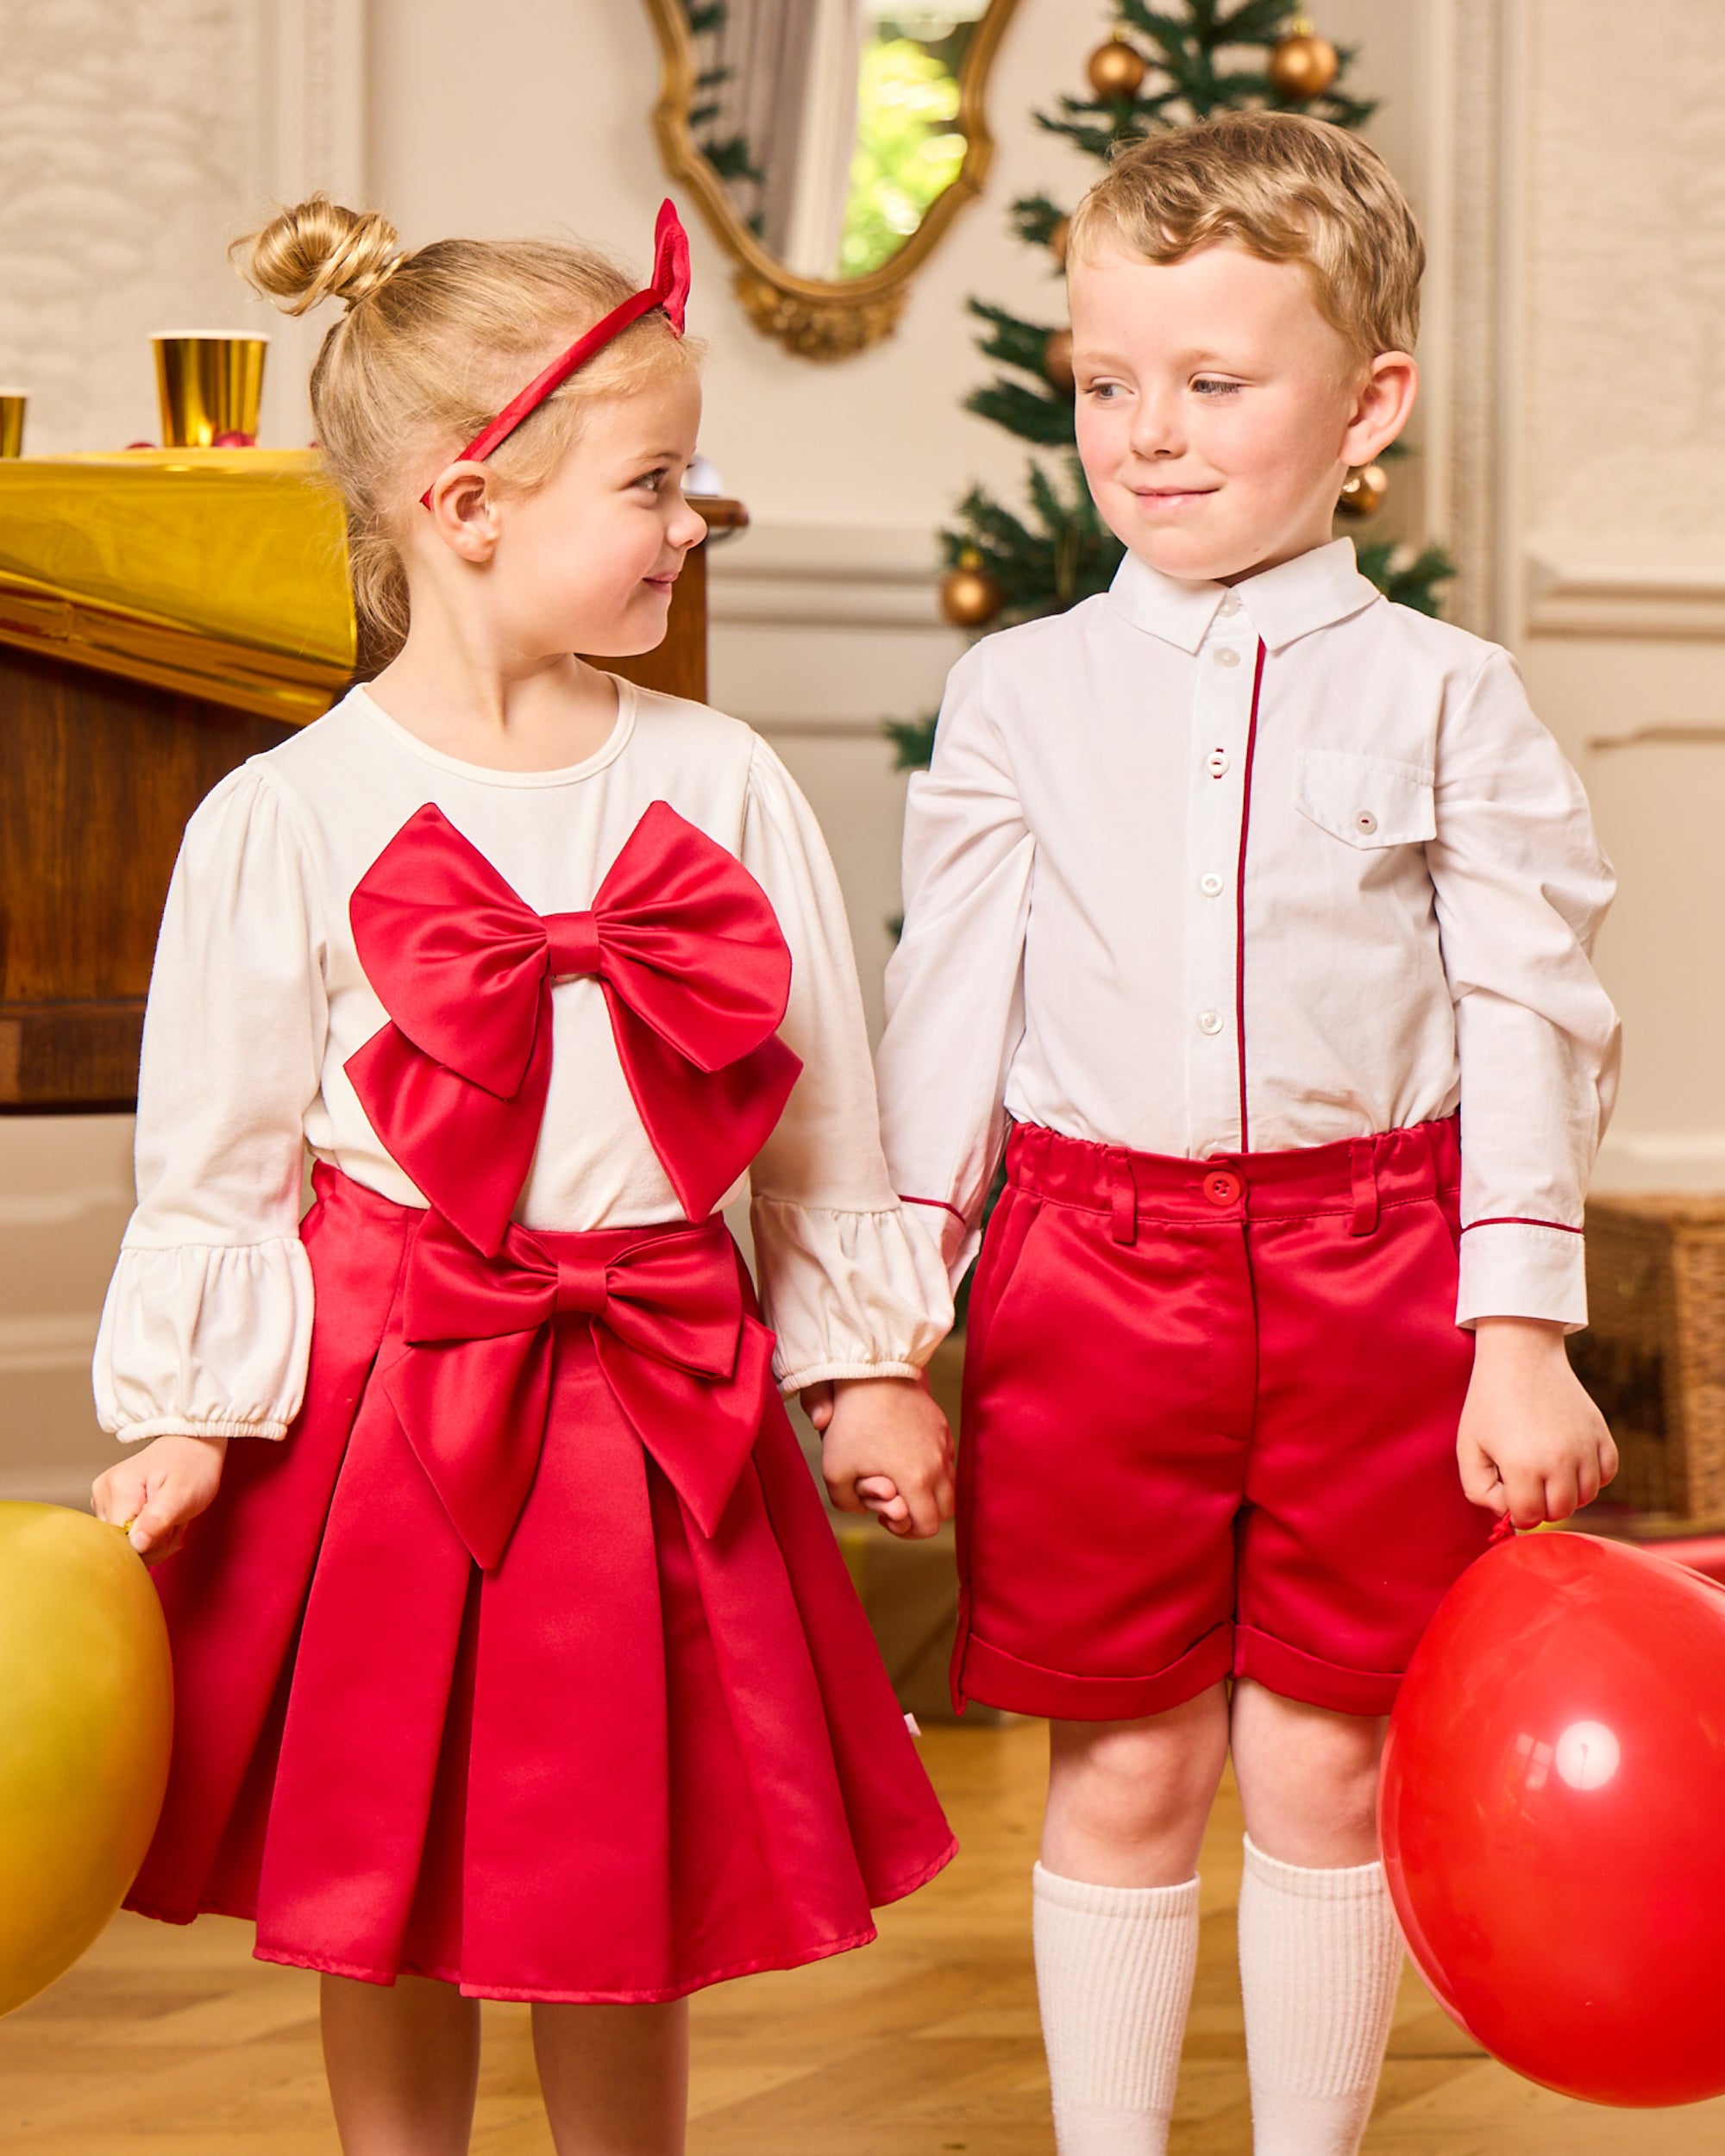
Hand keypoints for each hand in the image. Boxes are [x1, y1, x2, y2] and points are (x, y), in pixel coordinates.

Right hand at [92, 1434, 227, 1564]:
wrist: (193, 1445)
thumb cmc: (192, 1465)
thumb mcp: (183, 1494)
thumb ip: (158, 1520)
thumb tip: (135, 1545)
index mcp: (118, 1487)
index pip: (122, 1540)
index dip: (150, 1545)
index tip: (171, 1528)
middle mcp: (103, 1493)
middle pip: (121, 1543)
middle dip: (154, 1543)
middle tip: (175, 1521)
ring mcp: (103, 1499)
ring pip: (125, 1542)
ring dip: (153, 1539)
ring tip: (169, 1517)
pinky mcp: (109, 1506)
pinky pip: (125, 1535)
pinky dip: (148, 1534)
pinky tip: (160, 1519)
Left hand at [802, 1375, 954, 1538]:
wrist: (871, 1373)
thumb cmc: (851, 1423)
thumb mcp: (834, 1470)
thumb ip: (846, 1503)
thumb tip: (864, 1509)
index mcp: (916, 1481)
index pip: (929, 1527)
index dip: (907, 1531)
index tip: (884, 1514)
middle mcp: (938, 1465)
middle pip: (946, 1509)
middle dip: (923, 1513)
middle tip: (895, 1501)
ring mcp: (943, 1444)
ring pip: (949, 1483)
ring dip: (929, 1490)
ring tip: (901, 1479)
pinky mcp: (942, 1426)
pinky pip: (946, 1458)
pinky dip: (932, 1466)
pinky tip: (905, 1453)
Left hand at [1457, 1318, 1617, 1528]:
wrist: (1521, 1356)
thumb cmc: (1489, 1401)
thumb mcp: (1468, 1446)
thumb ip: (1479, 1490)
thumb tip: (1509, 1513)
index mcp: (1524, 1466)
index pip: (1529, 1517)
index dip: (1514, 1510)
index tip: (1506, 1488)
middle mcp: (1561, 1461)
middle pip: (1560, 1512)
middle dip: (1540, 1505)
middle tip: (1524, 1480)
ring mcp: (1586, 1447)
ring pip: (1586, 1497)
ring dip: (1566, 1491)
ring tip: (1544, 1467)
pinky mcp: (1602, 1434)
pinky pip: (1608, 1474)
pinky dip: (1592, 1475)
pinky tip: (1569, 1460)